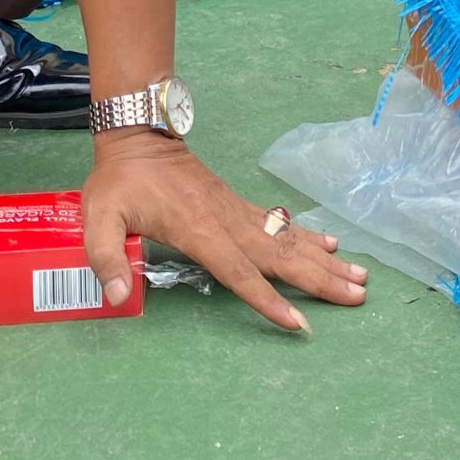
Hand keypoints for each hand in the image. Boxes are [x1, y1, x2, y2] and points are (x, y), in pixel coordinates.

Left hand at [80, 129, 366, 332]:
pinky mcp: (239, 206)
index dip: (267, 300)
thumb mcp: (99, 218)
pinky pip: (280, 226)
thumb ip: (105, 258)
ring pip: (288, 241)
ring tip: (360, 277)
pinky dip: (309, 238)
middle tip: (358, 296)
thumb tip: (116, 299)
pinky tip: (331, 246)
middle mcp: (228, 222)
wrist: (139, 135)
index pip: (239, 273)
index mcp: (199, 231)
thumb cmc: (120, 181)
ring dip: (324, 261)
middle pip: (280, 257)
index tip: (298, 324)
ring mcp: (238, 212)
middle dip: (320, 280)